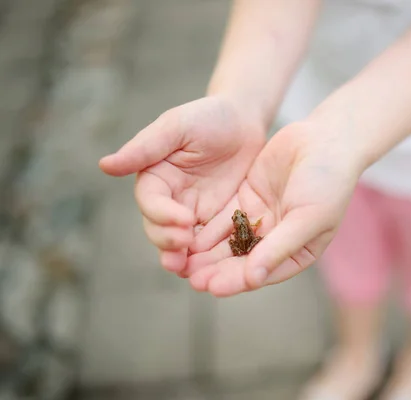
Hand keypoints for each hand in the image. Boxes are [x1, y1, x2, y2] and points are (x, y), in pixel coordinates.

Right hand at [99, 96, 264, 272]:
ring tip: (191, 271)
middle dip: (170, 241)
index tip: (184, 220)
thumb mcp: (177, 126)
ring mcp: (192, 212)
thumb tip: (105, 165)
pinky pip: (208, 242)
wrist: (244, 122)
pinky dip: (208, 256)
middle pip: (160, 228)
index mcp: (155, 177)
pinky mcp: (215, 220)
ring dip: (183, 257)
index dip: (163, 214)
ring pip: (180, 242)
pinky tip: (215, 267)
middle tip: (187, 246)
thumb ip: (145, 147)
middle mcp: (169, 199)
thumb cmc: (208, 117)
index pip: (151, 202)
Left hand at [184, 121, 363, 296]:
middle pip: (242, 261)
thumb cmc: (328, 181)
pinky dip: (207, 228)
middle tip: (191, 279)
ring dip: (208, 253)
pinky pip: (223, 219)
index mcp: (298, 252)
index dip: (238, 281)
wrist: (326, 139)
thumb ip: (280, 247)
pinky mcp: (247, 199)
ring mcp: (260, 219)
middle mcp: (277, 240)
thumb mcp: (308, 217)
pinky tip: (189, 236)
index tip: (213, 288)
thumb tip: (254, 279)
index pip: (263, 272)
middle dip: (217, 270)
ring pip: (229, 242)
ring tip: (182, 263)